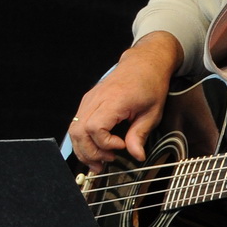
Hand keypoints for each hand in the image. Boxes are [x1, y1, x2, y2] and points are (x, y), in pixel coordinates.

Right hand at [69, 31, 181, 167]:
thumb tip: (136, 155)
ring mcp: (89, 100)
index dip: (105, 143)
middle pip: (78, 131)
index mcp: (113, 100)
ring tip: (98, 162)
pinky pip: (77, 124)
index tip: (120, 147)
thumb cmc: (150, 83)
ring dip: (83, 149)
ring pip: (74, 129)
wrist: (144, 63)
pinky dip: (83, 140)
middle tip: (106, 162)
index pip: (95, 128)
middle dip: (90, 152)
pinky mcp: (88, 102)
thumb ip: (140, 135)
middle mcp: (96, 99)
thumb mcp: (152, 112)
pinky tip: (95, 149)